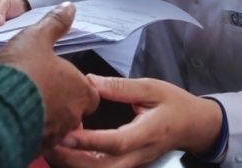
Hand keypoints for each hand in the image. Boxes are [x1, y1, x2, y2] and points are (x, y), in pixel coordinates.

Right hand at [0, 3, 99, 148]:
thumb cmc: (21, 72)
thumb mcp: (37, 38)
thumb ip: (54, 24)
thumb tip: (68, 8)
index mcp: (79, 90)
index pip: (90, 94)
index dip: (77, 87)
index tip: (62, 80)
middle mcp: (71, 115)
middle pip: (74, 111)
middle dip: (61, 102)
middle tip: (43, 90)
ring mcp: (54, 133)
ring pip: (57, 125)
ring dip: (46, 115)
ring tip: (27, 102)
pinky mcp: (35, 146)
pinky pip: (39, 138)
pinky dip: (32, 128)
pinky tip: (17, 116)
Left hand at [45, 76, 223, 167]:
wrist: (193, 126)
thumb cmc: (175, 105)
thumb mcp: (152, 88)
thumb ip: (120, 87)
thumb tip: (90, 81)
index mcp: (146, 134)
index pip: (115, 142)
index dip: (90, 141)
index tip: (67, 132)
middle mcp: (136, 155)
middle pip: (100, 167)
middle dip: (71, 159)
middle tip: (48, 139)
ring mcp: (130, 164)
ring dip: (71, 163)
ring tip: (49, 144)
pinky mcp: (124, 166)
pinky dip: (79, 162)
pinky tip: (65, 148)